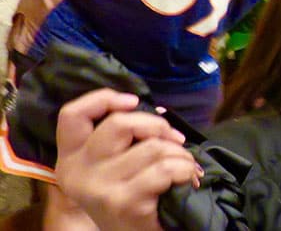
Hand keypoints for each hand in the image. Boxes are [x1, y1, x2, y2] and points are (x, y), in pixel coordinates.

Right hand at [53, 89, 198, 230]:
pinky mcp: (125, 203)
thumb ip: (124, 138)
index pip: (71, 115)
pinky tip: (188, 179)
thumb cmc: (133, 196)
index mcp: (71, 159)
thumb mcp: (115, 166)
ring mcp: (99, 189)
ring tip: (184, 166)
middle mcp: (77, 173)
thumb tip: (157, 110)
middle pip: (120, 123)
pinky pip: (166, 168)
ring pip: (152, 146)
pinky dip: (186, 169)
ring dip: (179, 153)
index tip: (134, 101)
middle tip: (174, 141)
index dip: (103, 98)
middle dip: (158, 126)